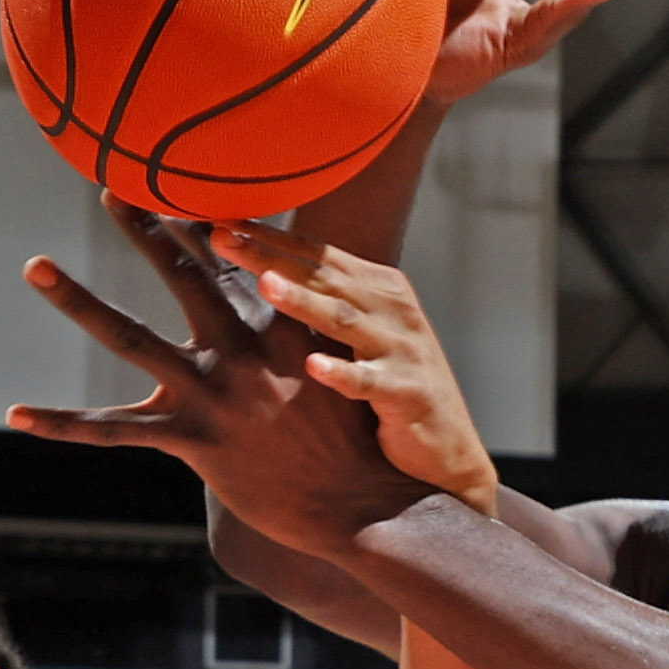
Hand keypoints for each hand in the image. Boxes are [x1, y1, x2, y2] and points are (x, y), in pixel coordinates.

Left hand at [8, 205, 419, 548]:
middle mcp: (241, 350)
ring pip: (131, 337)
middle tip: (110, 187)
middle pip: (184, 274)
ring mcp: (213, 394)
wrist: (367, 502)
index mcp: (279, 327)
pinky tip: (16, 413)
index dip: (201, 218)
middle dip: (145, 227)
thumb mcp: (337, 368)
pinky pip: (115, 430)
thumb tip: (293, 301)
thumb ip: (303, 334)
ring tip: (35, 265)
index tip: (173, 178)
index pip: (234, 259)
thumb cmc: (357, 438)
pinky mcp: (193, 441)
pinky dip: (64, 423)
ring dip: (79, 299)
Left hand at [201, 224, 495, 503]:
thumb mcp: (362, 335)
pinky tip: (313, 367)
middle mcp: (392, 309)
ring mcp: (403, 349)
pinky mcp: (408, 391)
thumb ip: (325, 304)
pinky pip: (370, 380)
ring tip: (265, 286)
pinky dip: (343, 373)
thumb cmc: (393, 387)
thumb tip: (261, 278)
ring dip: (304, 302)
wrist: (447, 447)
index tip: (222, 221)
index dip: (269, 236)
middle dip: (271, 256)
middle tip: (225, 239)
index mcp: (378, 288)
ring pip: (345, 319)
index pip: (316, 254)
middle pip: (323, 275)